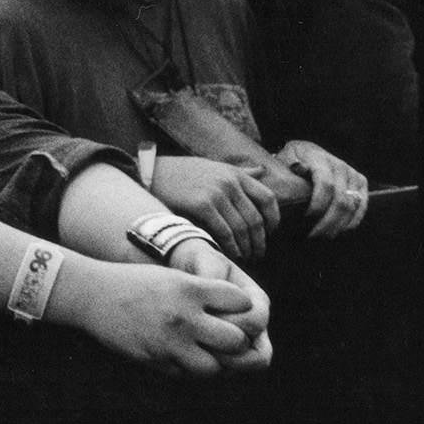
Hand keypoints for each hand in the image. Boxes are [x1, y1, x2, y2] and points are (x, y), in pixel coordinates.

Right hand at [73, 258, 271, 376]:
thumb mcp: (172, 278)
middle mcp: (184, 316)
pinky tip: (182, 355)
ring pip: (214, 367)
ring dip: (213, 361)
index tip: (232, 309)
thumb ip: (204, 293)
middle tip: (225, 337)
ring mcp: (169, 341)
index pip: (242, 303)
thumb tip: (240, 313)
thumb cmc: (134, 282)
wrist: (91, 294)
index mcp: (189, 289)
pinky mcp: (155, 359)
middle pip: (236, 340)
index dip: (242, 307)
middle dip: (235, 341)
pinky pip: (187, 374)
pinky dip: (190, 368)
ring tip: (204, 350)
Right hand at [150, 153, 279, 260]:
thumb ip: (239, 172)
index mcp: (235, 173)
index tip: (269, 233)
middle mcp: (229, 182)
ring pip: (242, 228)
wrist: (150, 173)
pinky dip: (230, 246)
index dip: (273, 220)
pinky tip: (230, 254)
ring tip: (244, 257)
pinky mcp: (201, 205)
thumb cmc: (181, 172)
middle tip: (257, 253)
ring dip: (246, 247)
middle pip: (256, 218)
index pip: (268, 199)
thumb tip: (261, 172)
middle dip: (259, 240)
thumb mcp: (213, 166)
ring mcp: (216, 193)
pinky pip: (224, 232)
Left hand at [278, 139, 369, 237]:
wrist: (307, 150)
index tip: (306, 218)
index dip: (318, 204)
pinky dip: (352, 221)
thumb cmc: (291, 159)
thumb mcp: (285, 159)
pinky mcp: (361, 182)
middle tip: (314, 235)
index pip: (326, 185)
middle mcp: (340, 165)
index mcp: (320, 158)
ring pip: (353, 205)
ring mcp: (352, 173)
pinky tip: (340, 230)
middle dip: (328, 221)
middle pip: (341, 199)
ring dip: (339, 224)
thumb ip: (290, 165)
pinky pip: (362, 205)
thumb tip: (297, 167)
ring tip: (324, 236)